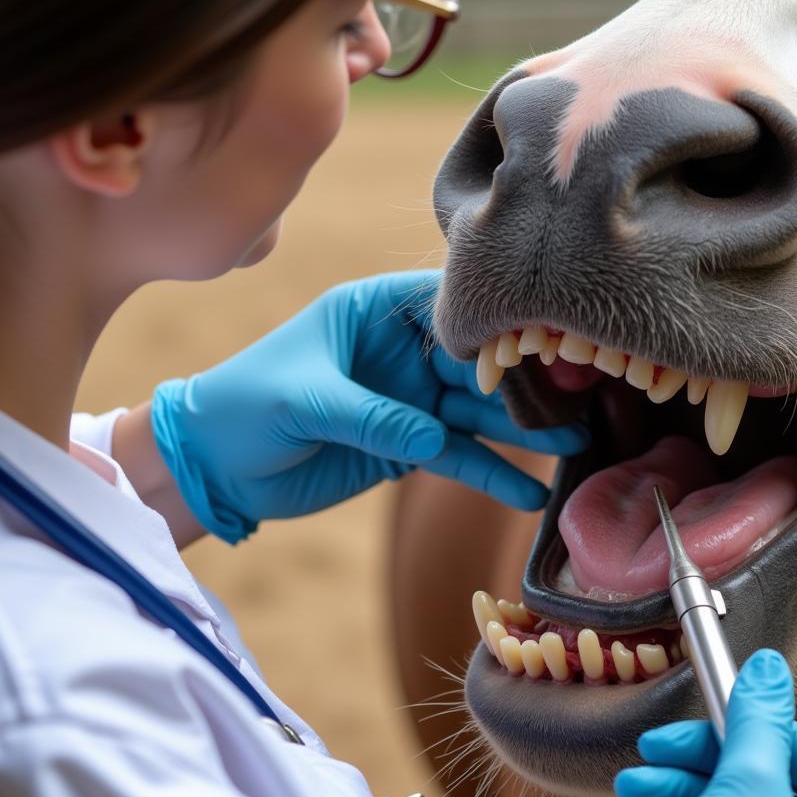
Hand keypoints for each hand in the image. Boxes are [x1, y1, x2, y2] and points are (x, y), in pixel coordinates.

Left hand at [150, 270, 586, 541]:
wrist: (215, 465)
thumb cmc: (244, 406)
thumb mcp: (303, 399)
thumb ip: (371, 416)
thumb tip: (434, 440)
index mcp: (374, 311)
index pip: (448, 302)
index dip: (495, 316)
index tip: (548, 332)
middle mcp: (403, 350)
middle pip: (477, 359)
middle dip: (525, 377)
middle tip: (581, 393)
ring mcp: (410, 400)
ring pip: (477, 411)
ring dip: (521, 429)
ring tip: (575, 443)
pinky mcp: (407, 447)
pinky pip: (457, 458)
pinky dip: (490, 475)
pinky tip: (528, 494)